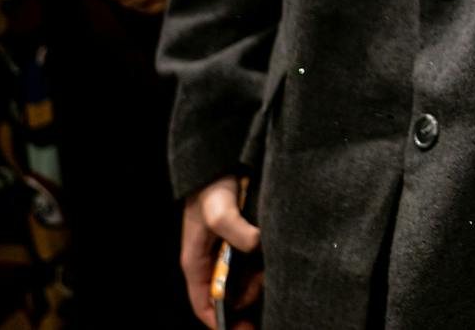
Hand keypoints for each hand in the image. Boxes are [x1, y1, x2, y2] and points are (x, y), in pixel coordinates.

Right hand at [181, 175, 259, 328]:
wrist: (225, 161)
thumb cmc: (212, 187)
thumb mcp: (218, 209)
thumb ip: (233, 228)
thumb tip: (256, 245)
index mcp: (195, 263)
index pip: (204, 305)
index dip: (221, 323)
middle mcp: (212, 262)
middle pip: (228, 296)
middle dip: (247, 299)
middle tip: (265, 282)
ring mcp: (229, 252)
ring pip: (244, 281)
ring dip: (260, 280)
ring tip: (271, 265)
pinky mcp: (245, 240)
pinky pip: (255, 263)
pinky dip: (266, 266)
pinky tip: (279, 256)